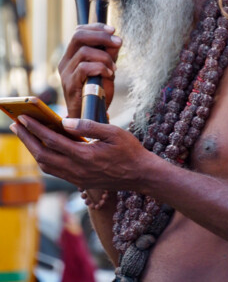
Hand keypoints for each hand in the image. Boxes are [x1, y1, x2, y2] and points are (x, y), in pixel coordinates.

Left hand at [10, 115, 148, 191]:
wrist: (140, 175)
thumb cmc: (129, 150)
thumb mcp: (113, 132)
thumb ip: (88, 126)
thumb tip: (65, 121)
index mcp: (85, 156)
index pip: (53, 141)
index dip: (36, 129)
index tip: (24, 118)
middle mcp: (77, 170)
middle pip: (43, 155)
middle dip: (27, 139)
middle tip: (16, 125)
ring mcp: (77, 178)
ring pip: (46, 165)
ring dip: (33, 150)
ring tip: (26, 135)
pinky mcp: (79, 181)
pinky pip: (55, 171)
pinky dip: (44, 158)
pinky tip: (43, 148)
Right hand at [58, 23, 121, 117]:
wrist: (90, 117)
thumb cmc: (98, 92)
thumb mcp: (106, 68)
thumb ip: (109, 54)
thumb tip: (116, 40)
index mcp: (72, 55)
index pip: (79, 31)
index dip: (96, 27)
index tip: (113, 30)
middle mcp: (65, 62)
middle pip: (78, 36)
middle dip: (101, 36)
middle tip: (118, 42)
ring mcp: (66, 73)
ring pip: (84, 52)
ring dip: (104, 57)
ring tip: (113, 68)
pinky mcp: (70, 84)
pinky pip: (84, 68)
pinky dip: (100, 67)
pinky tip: (108, 74)